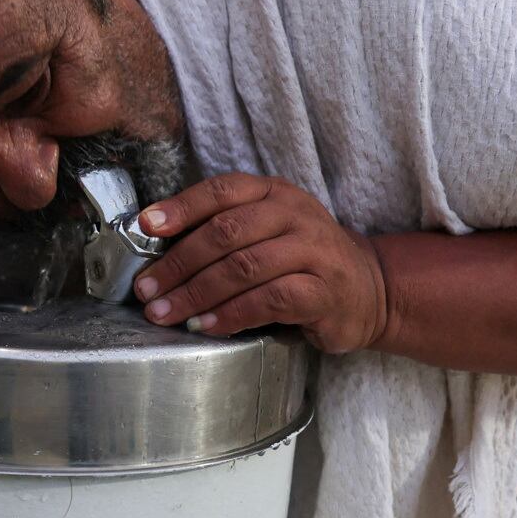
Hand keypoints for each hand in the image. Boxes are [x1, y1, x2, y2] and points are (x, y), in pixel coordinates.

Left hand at [133, 173, 388, 352]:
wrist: (370, 287)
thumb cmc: (302, 259)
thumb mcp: (268, 229)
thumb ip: (223, 228)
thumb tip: (157, 242)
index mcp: (274, 193)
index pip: (221, 191)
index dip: (181, 207)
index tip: (146, 227)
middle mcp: (295, 215)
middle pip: (226, 232)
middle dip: (179, 262)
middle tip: (147, 288)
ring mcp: (314, 252)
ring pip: (244, 267)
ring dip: (197, 293)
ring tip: (166, 312)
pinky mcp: (325, 292)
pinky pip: (270, 300)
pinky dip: (232, 314)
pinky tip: (207, 326)